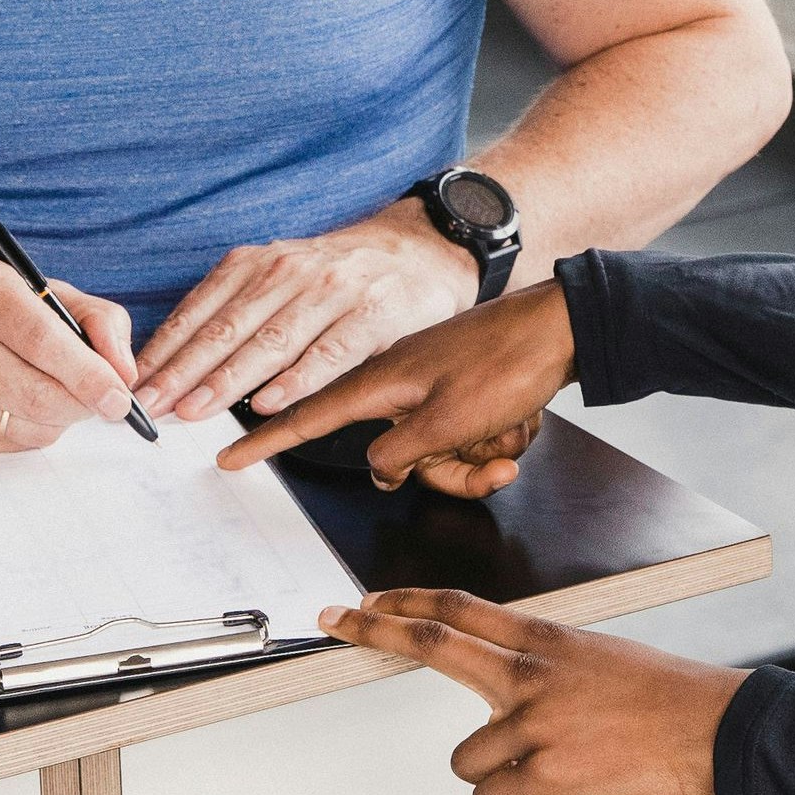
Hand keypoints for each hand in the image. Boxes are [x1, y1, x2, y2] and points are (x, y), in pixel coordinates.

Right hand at [0, 254, 137, 451]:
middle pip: (38, 393)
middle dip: (82, 403)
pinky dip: (32, 432)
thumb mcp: (47, 292)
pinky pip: (7, 444)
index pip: (43, 340)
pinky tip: (24, 407)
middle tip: (102, 399)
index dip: (89, 374)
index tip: (120, 395)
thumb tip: (124, 372)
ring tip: (59, 394)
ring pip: (27, 425)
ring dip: (60, 419)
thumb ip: (99, 320)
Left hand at [137, 204, 477, 424]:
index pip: (200, 310)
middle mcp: (289, 272)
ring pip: (270, 342)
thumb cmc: (341, 273)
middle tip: (152, 406)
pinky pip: (328, 353)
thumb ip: (237, 309)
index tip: (136, 384)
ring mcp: (332, 292)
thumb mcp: (281, 274)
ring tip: (194, 410)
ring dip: (227, 380)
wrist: (423, 247)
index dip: (166, 351)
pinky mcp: (371, 315)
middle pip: (227, 328)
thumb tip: (176, 361)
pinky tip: (267, 403)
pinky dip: (295, 379)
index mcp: (258, 263)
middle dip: (183, 371)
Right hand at [218, 282, 573, 494]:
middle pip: (402, 456)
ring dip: (483, 454)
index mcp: (382, 383)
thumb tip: (379, 469)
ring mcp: (435, 386)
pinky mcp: (465, 389)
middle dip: (452, 469)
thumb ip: (399, 453)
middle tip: (494, 458)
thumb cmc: (507, 362)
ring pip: (441, 452)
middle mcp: (403, 384)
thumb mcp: (446, 422)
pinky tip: (524, 420)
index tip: (230, 455)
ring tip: (516, 432)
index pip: (309, 417)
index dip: (269, 440)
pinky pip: (469, 436)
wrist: (565, 325)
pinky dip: (498, 437)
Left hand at [324, 589, 746, 794]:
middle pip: (434, 644)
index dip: (407, 601)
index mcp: (548, 640)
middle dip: (376, 629)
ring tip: (540, 770)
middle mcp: (534, 674)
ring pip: (465, 759)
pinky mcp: (548, 773)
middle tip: (338, 623)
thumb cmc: (662, 697)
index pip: (461, 608)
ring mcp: (538, 723)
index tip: (368, 599)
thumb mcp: (596, 660)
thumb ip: (540, 675)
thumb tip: (498, 710)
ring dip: (491, 776)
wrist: (714, 728)